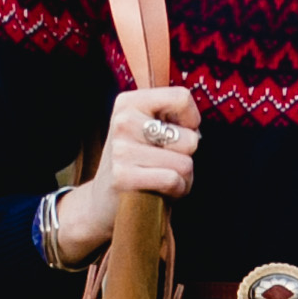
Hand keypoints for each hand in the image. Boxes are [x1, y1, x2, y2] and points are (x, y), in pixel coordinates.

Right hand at [54, 86, 199, 264]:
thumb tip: (195, 131)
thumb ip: (171, 119)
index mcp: (129, 103)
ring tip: (163, 179)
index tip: (179, 134)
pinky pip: (173, 180)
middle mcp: (123, 121)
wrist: (102, 201)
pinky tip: (162, 192)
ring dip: (183, 178)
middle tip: (167, 163)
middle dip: (186, 157)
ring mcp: (121, 149)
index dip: (191, 121)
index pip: (181, 98)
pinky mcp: (123, 176)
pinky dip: (177, 191)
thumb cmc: (137, 164)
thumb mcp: (147, 131)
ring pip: (185, 163)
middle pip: (189, 138)